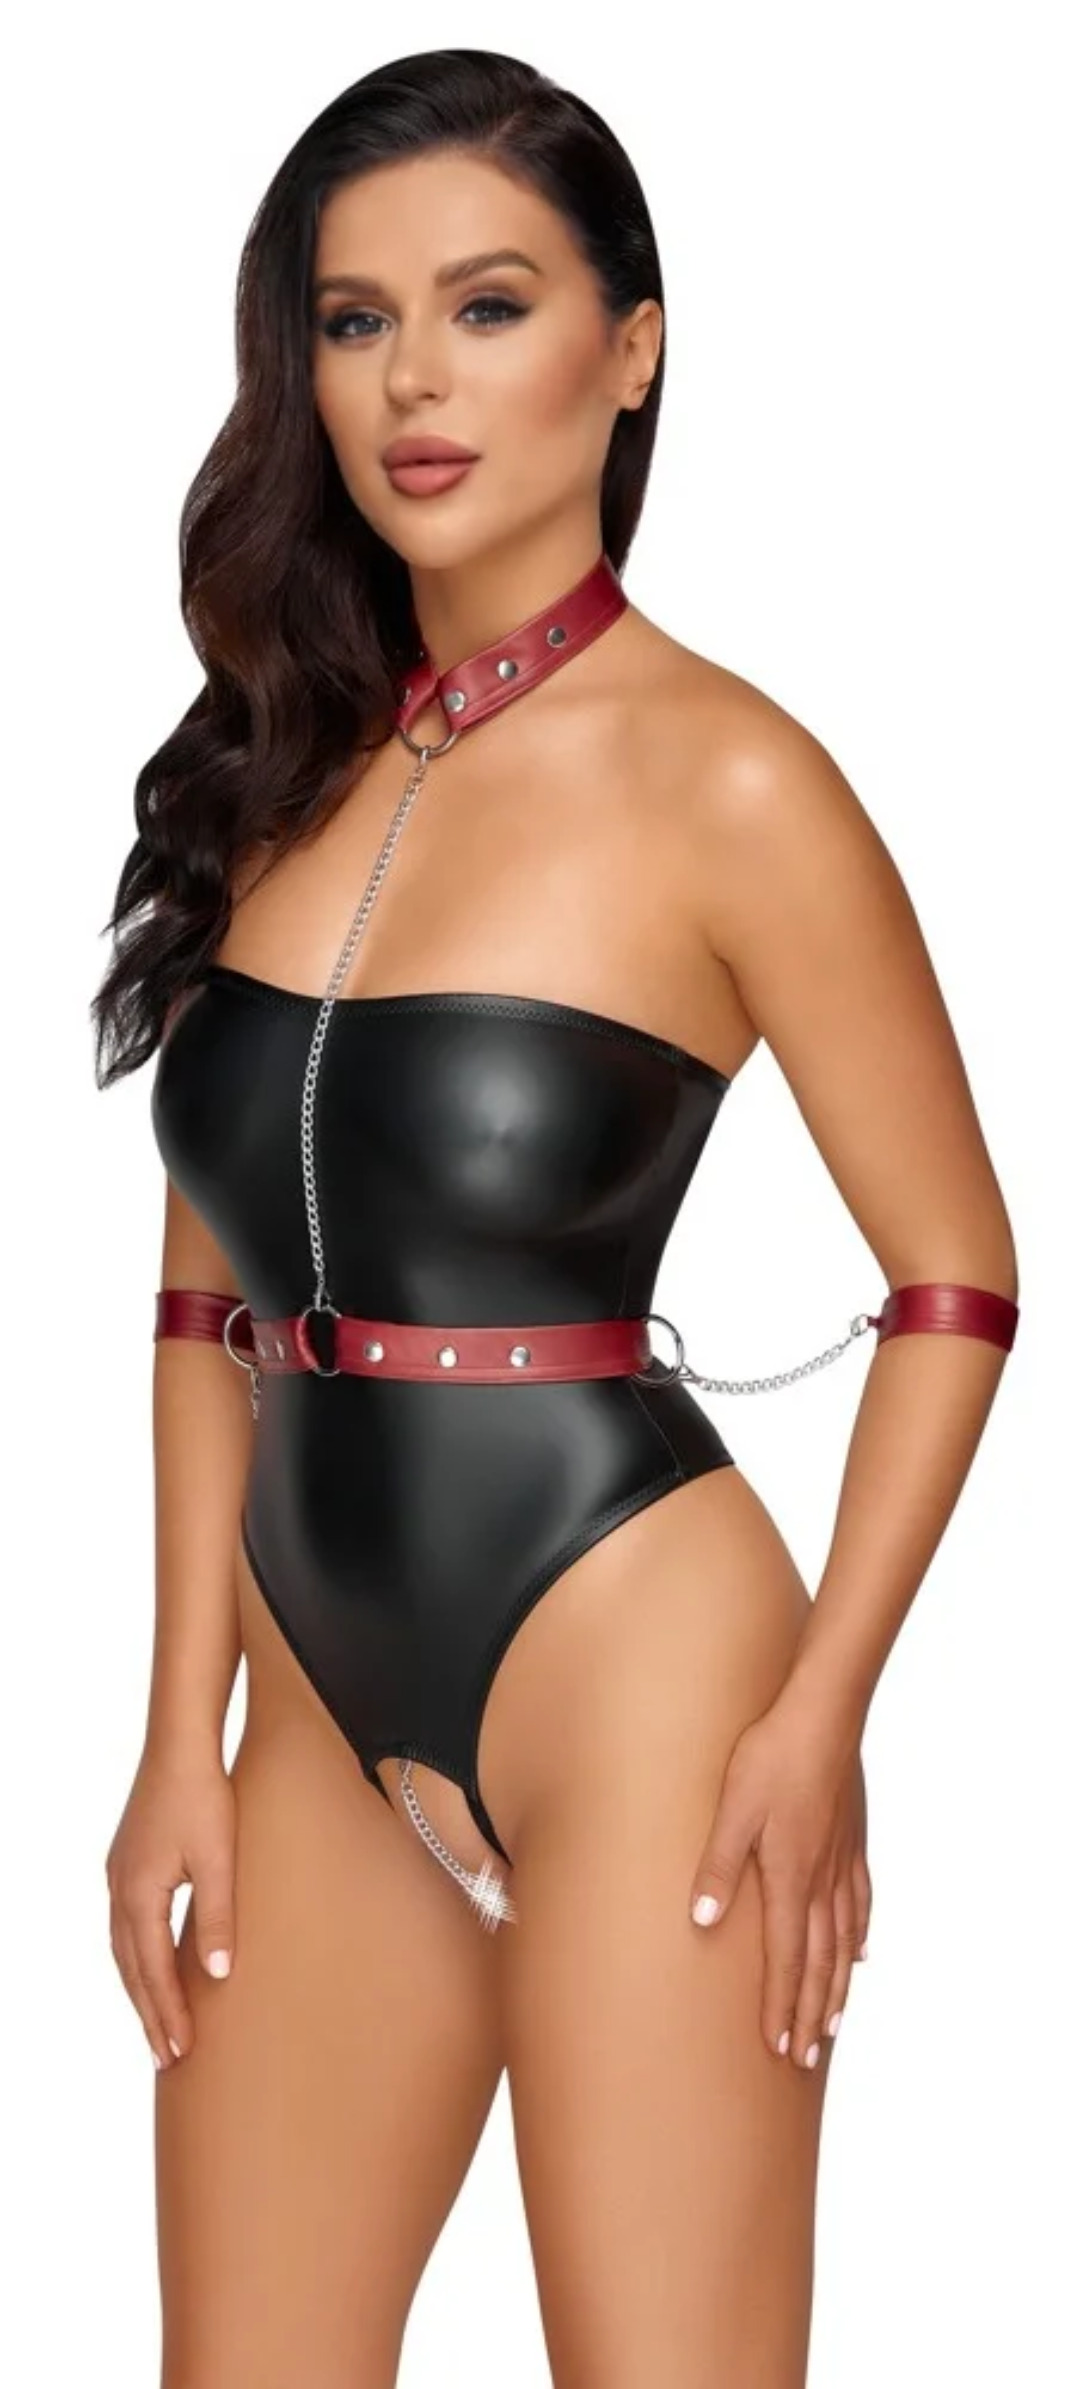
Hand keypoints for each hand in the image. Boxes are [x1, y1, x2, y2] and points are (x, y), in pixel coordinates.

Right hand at [105, 1741, 236, 2070]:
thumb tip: (218, 1976)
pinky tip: (151, 1964)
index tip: (182, 2053)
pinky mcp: (127, 1863)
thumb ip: (217, 1918)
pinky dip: (137, 1958)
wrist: (179, 1743)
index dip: (168, 2014)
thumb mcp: (218, 1859)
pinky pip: (126, 1927)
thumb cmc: (203, 1797)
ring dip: (140, 1989)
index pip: (153, 1972)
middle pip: (132, 1969)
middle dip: (150, 2014)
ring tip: (158, 2024)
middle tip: (167, 2059)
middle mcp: (120, 1891)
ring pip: (124, 1950)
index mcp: (139, 1895)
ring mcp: (119, 1876)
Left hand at [689, 1686, 871, 2066]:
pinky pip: (861, 1904)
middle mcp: (822, 1880)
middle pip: (820, 1962)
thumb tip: (700, 1921)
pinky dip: (860, 1937)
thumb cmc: (771, 1756)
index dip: (782, 2006)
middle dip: (810, 2013)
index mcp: (790, 1877)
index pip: (786, 1958)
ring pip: (844, 1941)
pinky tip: (861, 1953)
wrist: (823, 1714)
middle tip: (807, 2056)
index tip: (780, 2048)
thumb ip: (718, 1866)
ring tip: (833, 2024)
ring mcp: (842, 1862)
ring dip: (837, 1987)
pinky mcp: (853, 1841)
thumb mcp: (733, 1809)